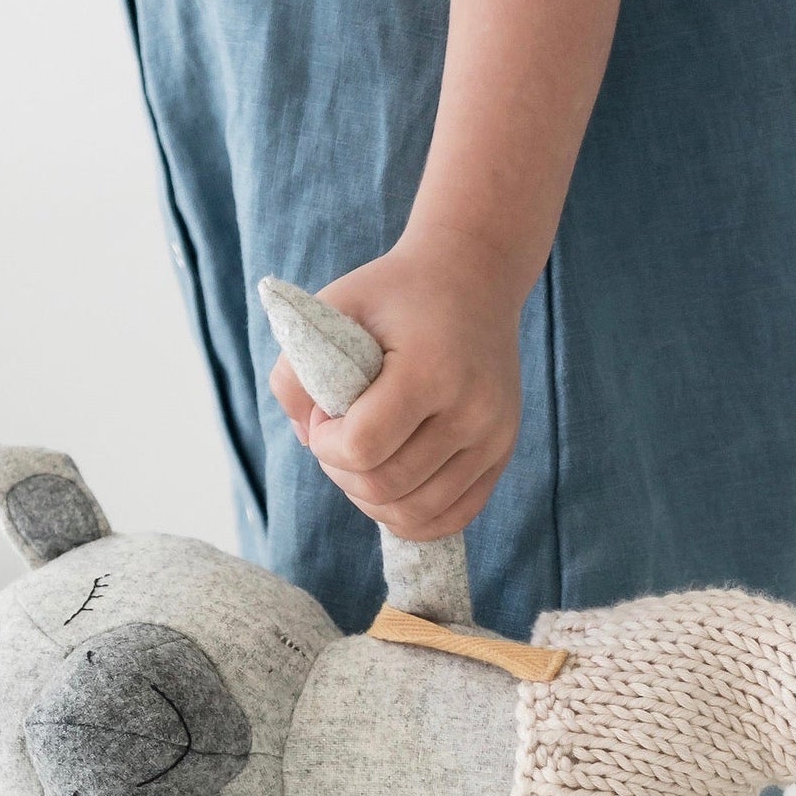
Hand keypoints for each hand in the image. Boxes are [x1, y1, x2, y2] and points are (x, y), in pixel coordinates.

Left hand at [270, 225, 524, 541]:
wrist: (474, 278)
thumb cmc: (394, 294)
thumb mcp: (333, 310)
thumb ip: (295, 373)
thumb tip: (308, 442)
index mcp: (431, 370)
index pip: (362, 448)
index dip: (326, 444)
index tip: (324, 416)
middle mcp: (472, 411)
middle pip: (386, 487)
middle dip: (343, 473)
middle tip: (338, 438)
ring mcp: (493, 439)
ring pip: (416, 514)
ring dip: (372, 500)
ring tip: (363, 460)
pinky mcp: (500, 456)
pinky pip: (451, 517)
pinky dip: (411, 517)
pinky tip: (390, 487)